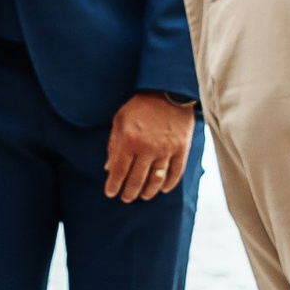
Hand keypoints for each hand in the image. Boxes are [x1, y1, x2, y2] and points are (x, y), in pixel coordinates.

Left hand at [104, 91, 195, 205]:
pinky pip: (176, 172)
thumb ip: (113, 144)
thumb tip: (108, 168)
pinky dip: (169, 184)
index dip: (113, 185)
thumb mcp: (120, 119)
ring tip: (143, 196)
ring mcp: (166, 150)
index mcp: (129, 140)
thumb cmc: (140, 105)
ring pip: (156, 180)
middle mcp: (147, 148)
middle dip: (129, 193)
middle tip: (126, 198)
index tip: (110, 193)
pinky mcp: (181, 149)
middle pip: (136, 179)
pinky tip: (163, 189)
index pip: (118, 170)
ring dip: (148, 192)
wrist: (168, 91)